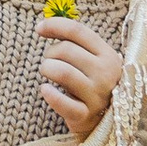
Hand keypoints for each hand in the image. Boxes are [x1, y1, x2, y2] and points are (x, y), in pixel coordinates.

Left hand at [36, 24, 123, 144]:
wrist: (107, 120)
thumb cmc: (93, 82)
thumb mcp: (94, 60)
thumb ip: (76, 42)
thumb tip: (43, 25)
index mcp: (107, 54)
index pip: (77, 30)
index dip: (54, 25)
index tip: (39, 28)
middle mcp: (105, 73)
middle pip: (67, 50)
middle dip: (50, 52)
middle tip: (49, 61)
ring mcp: (97, 96)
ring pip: (62, 72)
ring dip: (48, 69)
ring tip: (47, 73)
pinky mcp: (86, 115)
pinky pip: (64, 104)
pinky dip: (51, 95)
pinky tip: (45, 90)